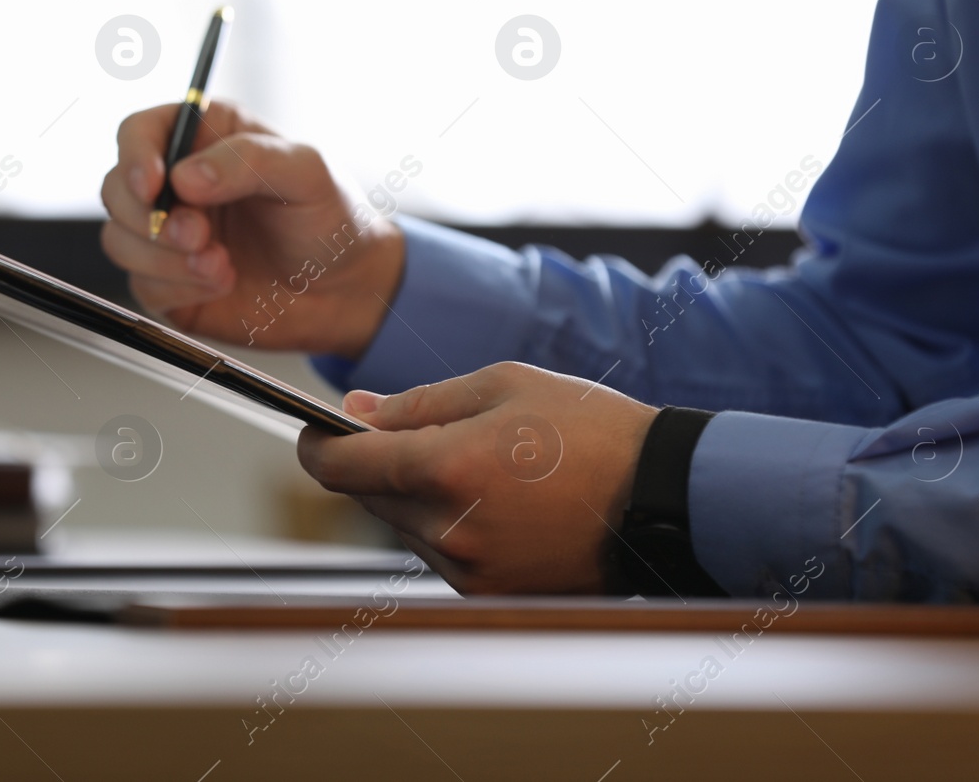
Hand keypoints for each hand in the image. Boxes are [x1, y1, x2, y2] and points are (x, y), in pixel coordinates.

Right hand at [101, 100, 403, 356]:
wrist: (346, 290)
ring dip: (164, 258)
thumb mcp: (305, 172)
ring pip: (120, 239)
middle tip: (198, 234)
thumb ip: (247, 161)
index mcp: (205, 137)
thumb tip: (185, 177)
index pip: (140, 132)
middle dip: (151, 218)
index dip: (135, 156)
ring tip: (220, 263)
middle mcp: (178, 182)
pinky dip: (177, 287)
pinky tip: (221, 281)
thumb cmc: (331, 218)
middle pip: (117, 189)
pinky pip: (142, 284)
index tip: (153, 185)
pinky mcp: (169, 282)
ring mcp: (169, 234)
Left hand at [297, 362, 658, 594]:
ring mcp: (468, 569)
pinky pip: (437, 552)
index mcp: (447, 468)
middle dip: (375, 464)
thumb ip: (418, 402)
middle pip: (366, 498)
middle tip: (416, 434)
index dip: (316, 447)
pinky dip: (445, 524)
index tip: (315, 432)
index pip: (340, 468)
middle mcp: (448, 528)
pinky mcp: (488, 593)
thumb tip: (356, 412)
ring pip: (401, 526)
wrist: (664, 497)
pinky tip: (494, 499)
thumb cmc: (591, 431)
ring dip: (413, 496)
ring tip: (477, 465)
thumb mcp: (503, 386)